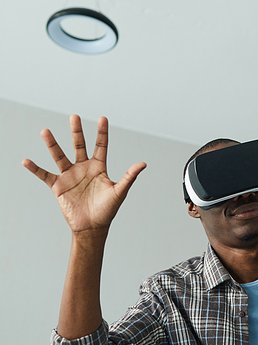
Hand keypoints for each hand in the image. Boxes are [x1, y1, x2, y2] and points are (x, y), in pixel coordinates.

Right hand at [22, 115, 146, 234]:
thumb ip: (129, 176)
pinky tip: (26, 160)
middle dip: (76, 131)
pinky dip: (35, 169)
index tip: (103, 118)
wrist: (92, 228)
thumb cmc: (107, 210)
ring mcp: (69, 176)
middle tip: (74, 116)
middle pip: (79, 145)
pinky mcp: (58, 186)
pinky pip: (44, 175)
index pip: (101, 146)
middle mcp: (83, 168)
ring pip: (59, 156)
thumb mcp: (119, 192)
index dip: (102, 132)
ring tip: (45, 131)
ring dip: (52, 144)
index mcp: (99, 167)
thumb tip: (143, 163)